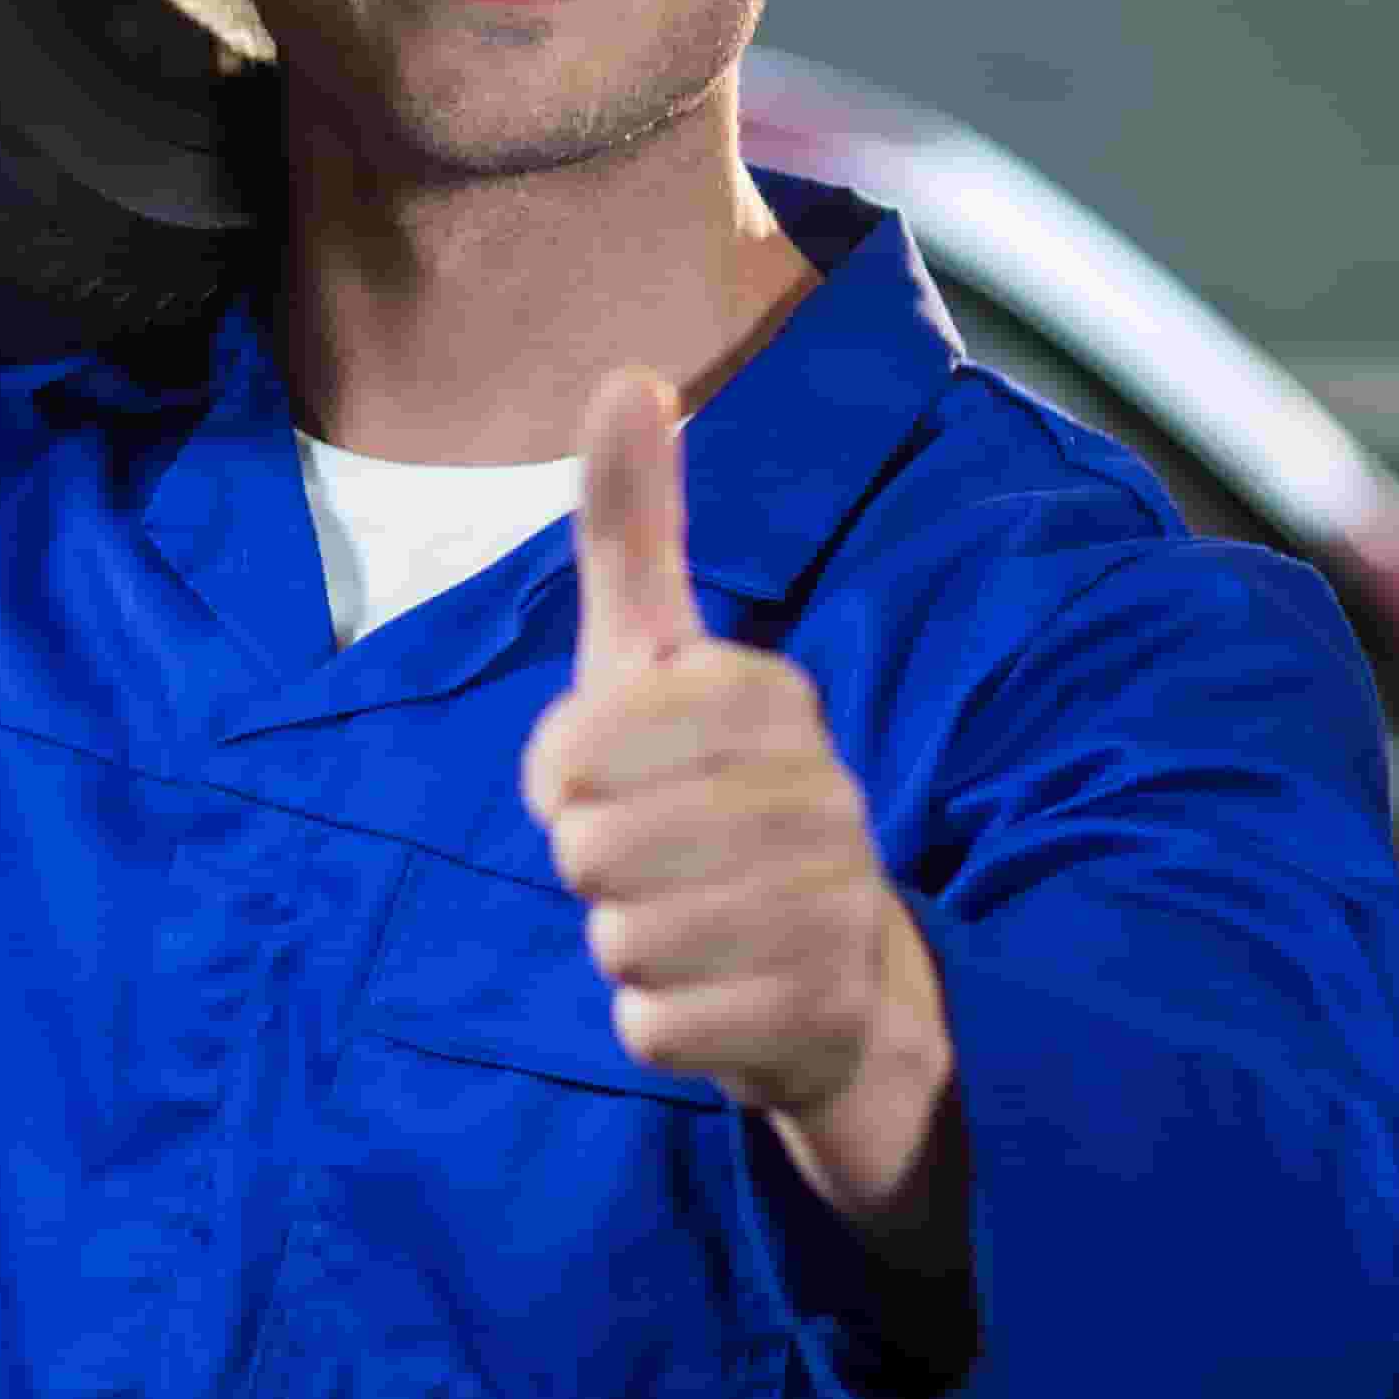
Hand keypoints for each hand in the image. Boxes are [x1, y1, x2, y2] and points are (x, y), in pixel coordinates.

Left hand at [521, 367, 961, 1248]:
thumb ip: (635, 524)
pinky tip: (720, 995)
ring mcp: (828, 910)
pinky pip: (649, 1026)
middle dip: (591, 868)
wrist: (838, 979)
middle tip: (655, 863)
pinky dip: (658, 1022)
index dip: (560, 778)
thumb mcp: (656, 657)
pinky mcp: (814, 1019)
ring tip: (690, 923)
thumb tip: (630, 372)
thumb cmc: (713, 797)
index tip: (611, 780)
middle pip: (584, 850)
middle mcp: (819, 796)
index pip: (568, 748)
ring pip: (615, 938)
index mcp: (768, 698)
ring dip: (625, 943)